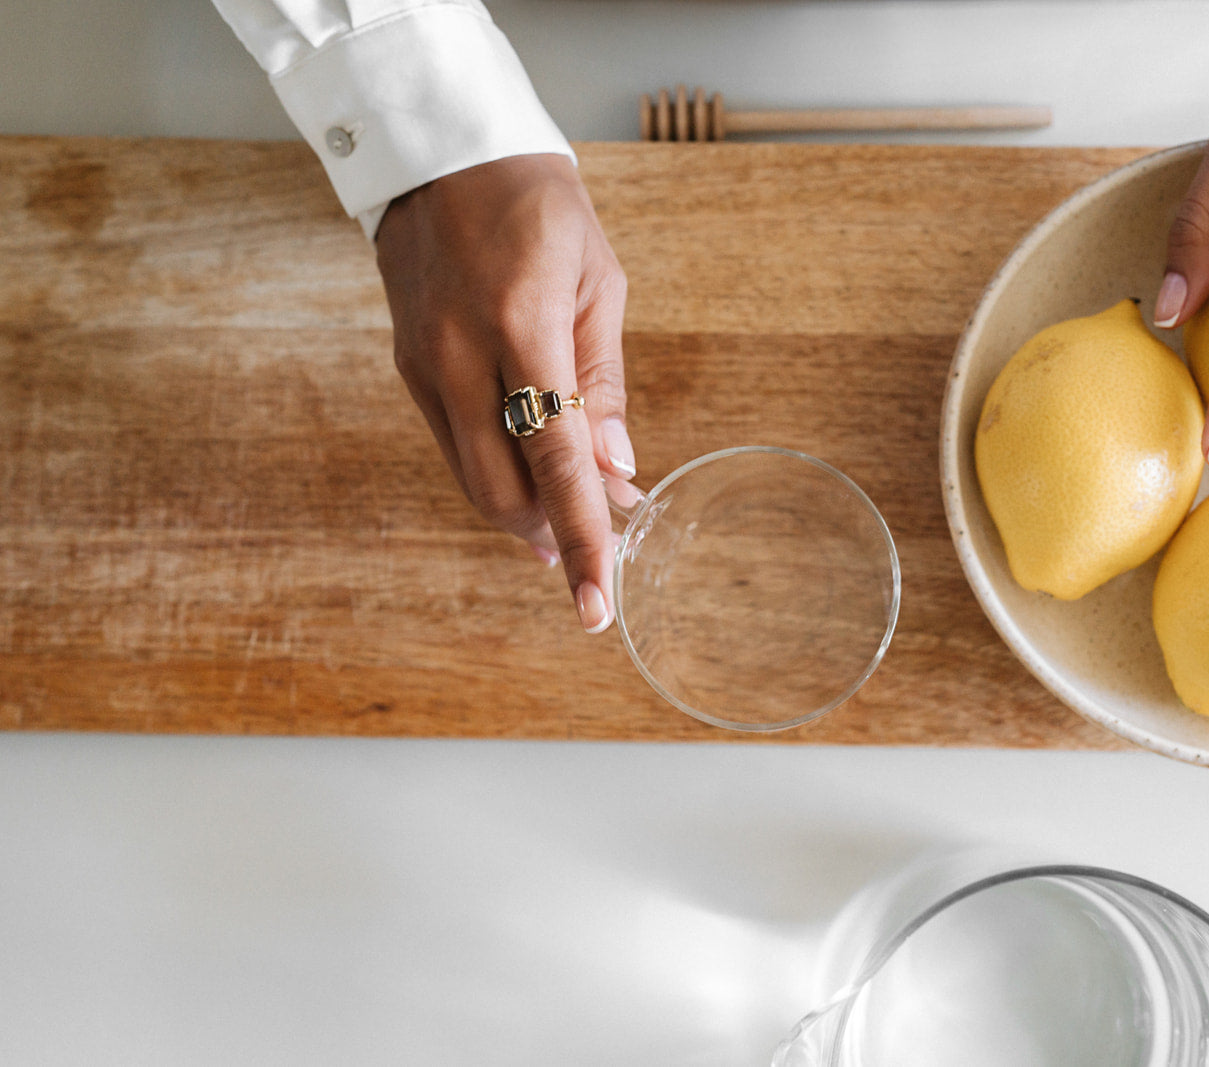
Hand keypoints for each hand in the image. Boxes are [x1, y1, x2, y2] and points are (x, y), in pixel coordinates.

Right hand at [375, 154, 633, 632]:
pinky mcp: (407, 367)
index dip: (582, 537)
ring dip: (527, 513)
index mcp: (518, 324)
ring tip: (578, 517)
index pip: (556, 458)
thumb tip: (618, 469)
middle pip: (504, 491)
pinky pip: (455, 447)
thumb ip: (603, 383)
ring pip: (473, 480)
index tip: (596, 604)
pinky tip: (534, 479)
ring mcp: (422, 365)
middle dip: (556, 534)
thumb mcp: (597, 282)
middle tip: (604, 546)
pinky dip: (497, 476)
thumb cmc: (538, 206)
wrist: (440, 150)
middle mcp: (456, 355)